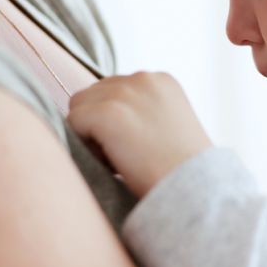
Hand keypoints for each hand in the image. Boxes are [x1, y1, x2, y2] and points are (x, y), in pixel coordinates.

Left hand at [67, 71, 211, 197]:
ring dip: (89, 132)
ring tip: (116, 157)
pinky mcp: (108, 113)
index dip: (116, 118)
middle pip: (93, 93)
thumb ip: (142, 110)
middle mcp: (143, 78)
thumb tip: (101, 117)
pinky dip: (84, 144)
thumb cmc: (180, 169)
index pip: (114, 87)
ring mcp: (125, 93)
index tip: (135, 143)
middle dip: (99, 121)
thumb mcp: (168, 125)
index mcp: (161, 80)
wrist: (193, 189)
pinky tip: (110, 161)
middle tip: (124, 153)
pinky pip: (73, 122)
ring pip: (79, 106)